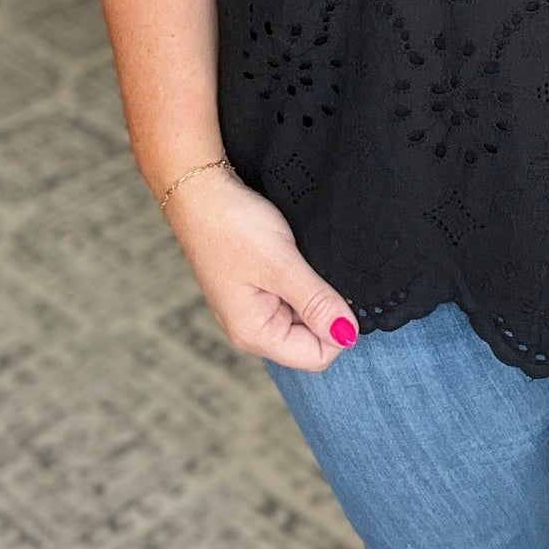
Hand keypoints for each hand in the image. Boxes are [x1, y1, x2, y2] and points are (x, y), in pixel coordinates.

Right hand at [160, 164, 360, 370]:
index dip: (338, 328)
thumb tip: (348, 335)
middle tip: (320, 270)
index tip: (341, 291)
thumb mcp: (281, 264)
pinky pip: (291, 297)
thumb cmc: (231, 226)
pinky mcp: (255, 288)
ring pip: (302, 317)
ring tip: (304, 260)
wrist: (200, 191)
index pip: (316, 356)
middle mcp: (252, 329)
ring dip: (314, 293)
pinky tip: (297, 256)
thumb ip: (315, 302)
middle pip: (310, 340)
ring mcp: (252, 309)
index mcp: (255, 334)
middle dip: (325, 310)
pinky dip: (302, 280)